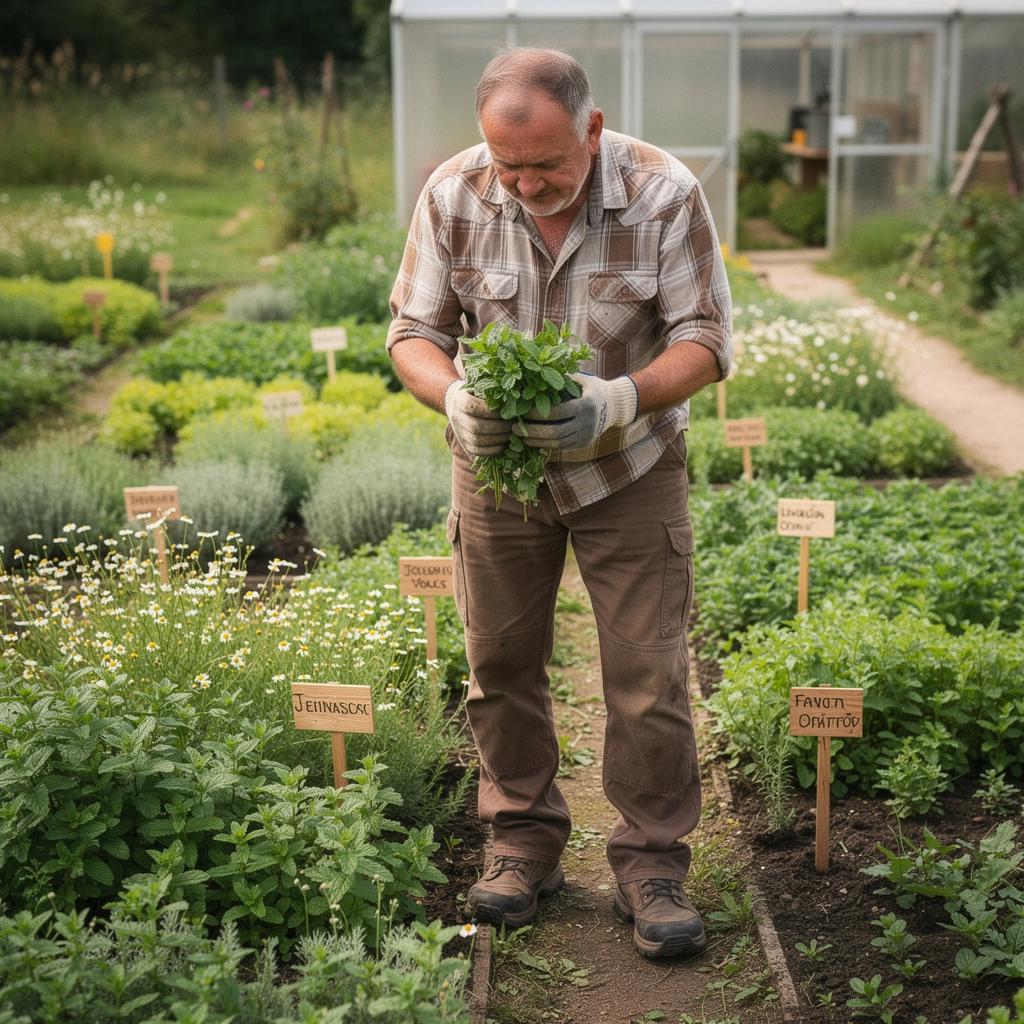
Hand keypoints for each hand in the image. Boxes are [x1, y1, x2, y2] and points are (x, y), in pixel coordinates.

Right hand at [444, 380, 512, 457]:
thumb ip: (493, 391)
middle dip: (498, 428)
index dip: (491, 412)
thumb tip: (514, 396)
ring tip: (511, 435)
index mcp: (460, 400)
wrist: (458, 404)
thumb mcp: (481, 386)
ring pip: (477, 440)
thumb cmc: (477, 392)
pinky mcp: (463, 444)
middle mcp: (456, 417)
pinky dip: (491, 450)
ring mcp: (459, 432)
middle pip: (477, 426)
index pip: (474, 408)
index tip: (507, 411)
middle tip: (514, 426)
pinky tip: (503, 445)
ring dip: (497, 440)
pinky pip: (477, 451)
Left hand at [513, 373, 637, 450]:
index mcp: (586, 404)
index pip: (557, 412)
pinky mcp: (584, 444)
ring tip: (521, 437)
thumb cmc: (592, 388)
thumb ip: (561, 378)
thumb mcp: (581, 379)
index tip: (521, 412)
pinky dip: (546, 445)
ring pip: (558, 443)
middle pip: (556, 432)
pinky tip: (534, 441)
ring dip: (537, 442)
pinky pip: (563, 447)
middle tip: (515, 429)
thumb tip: (534, 375)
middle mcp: (588, 423)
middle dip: (533, 432)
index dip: (537, 414)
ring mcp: (586, 435)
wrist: (614, 405)